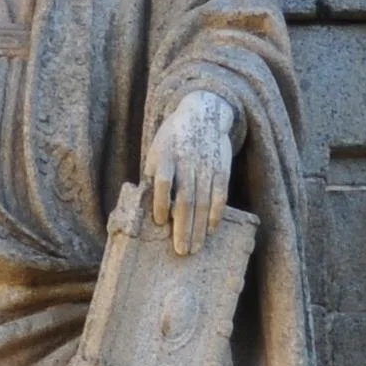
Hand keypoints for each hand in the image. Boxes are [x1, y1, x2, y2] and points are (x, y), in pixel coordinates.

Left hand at [148, 90, 237, 255]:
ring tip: (195, 247)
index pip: (164, 181)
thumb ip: (152, 177)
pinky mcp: (222, 167)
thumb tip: (142, 209)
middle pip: (186, 198)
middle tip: (181, 251)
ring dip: (199, 227)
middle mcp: (188, 161)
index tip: (161, 222)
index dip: (162, 203)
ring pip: (204, 201)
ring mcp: (207, 164)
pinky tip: (211, 229)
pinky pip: (221, 193)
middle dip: (183, 227)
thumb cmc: (172, 141)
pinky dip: (216, 213)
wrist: (201, 114)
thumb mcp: (157, 153)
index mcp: (167, 156)